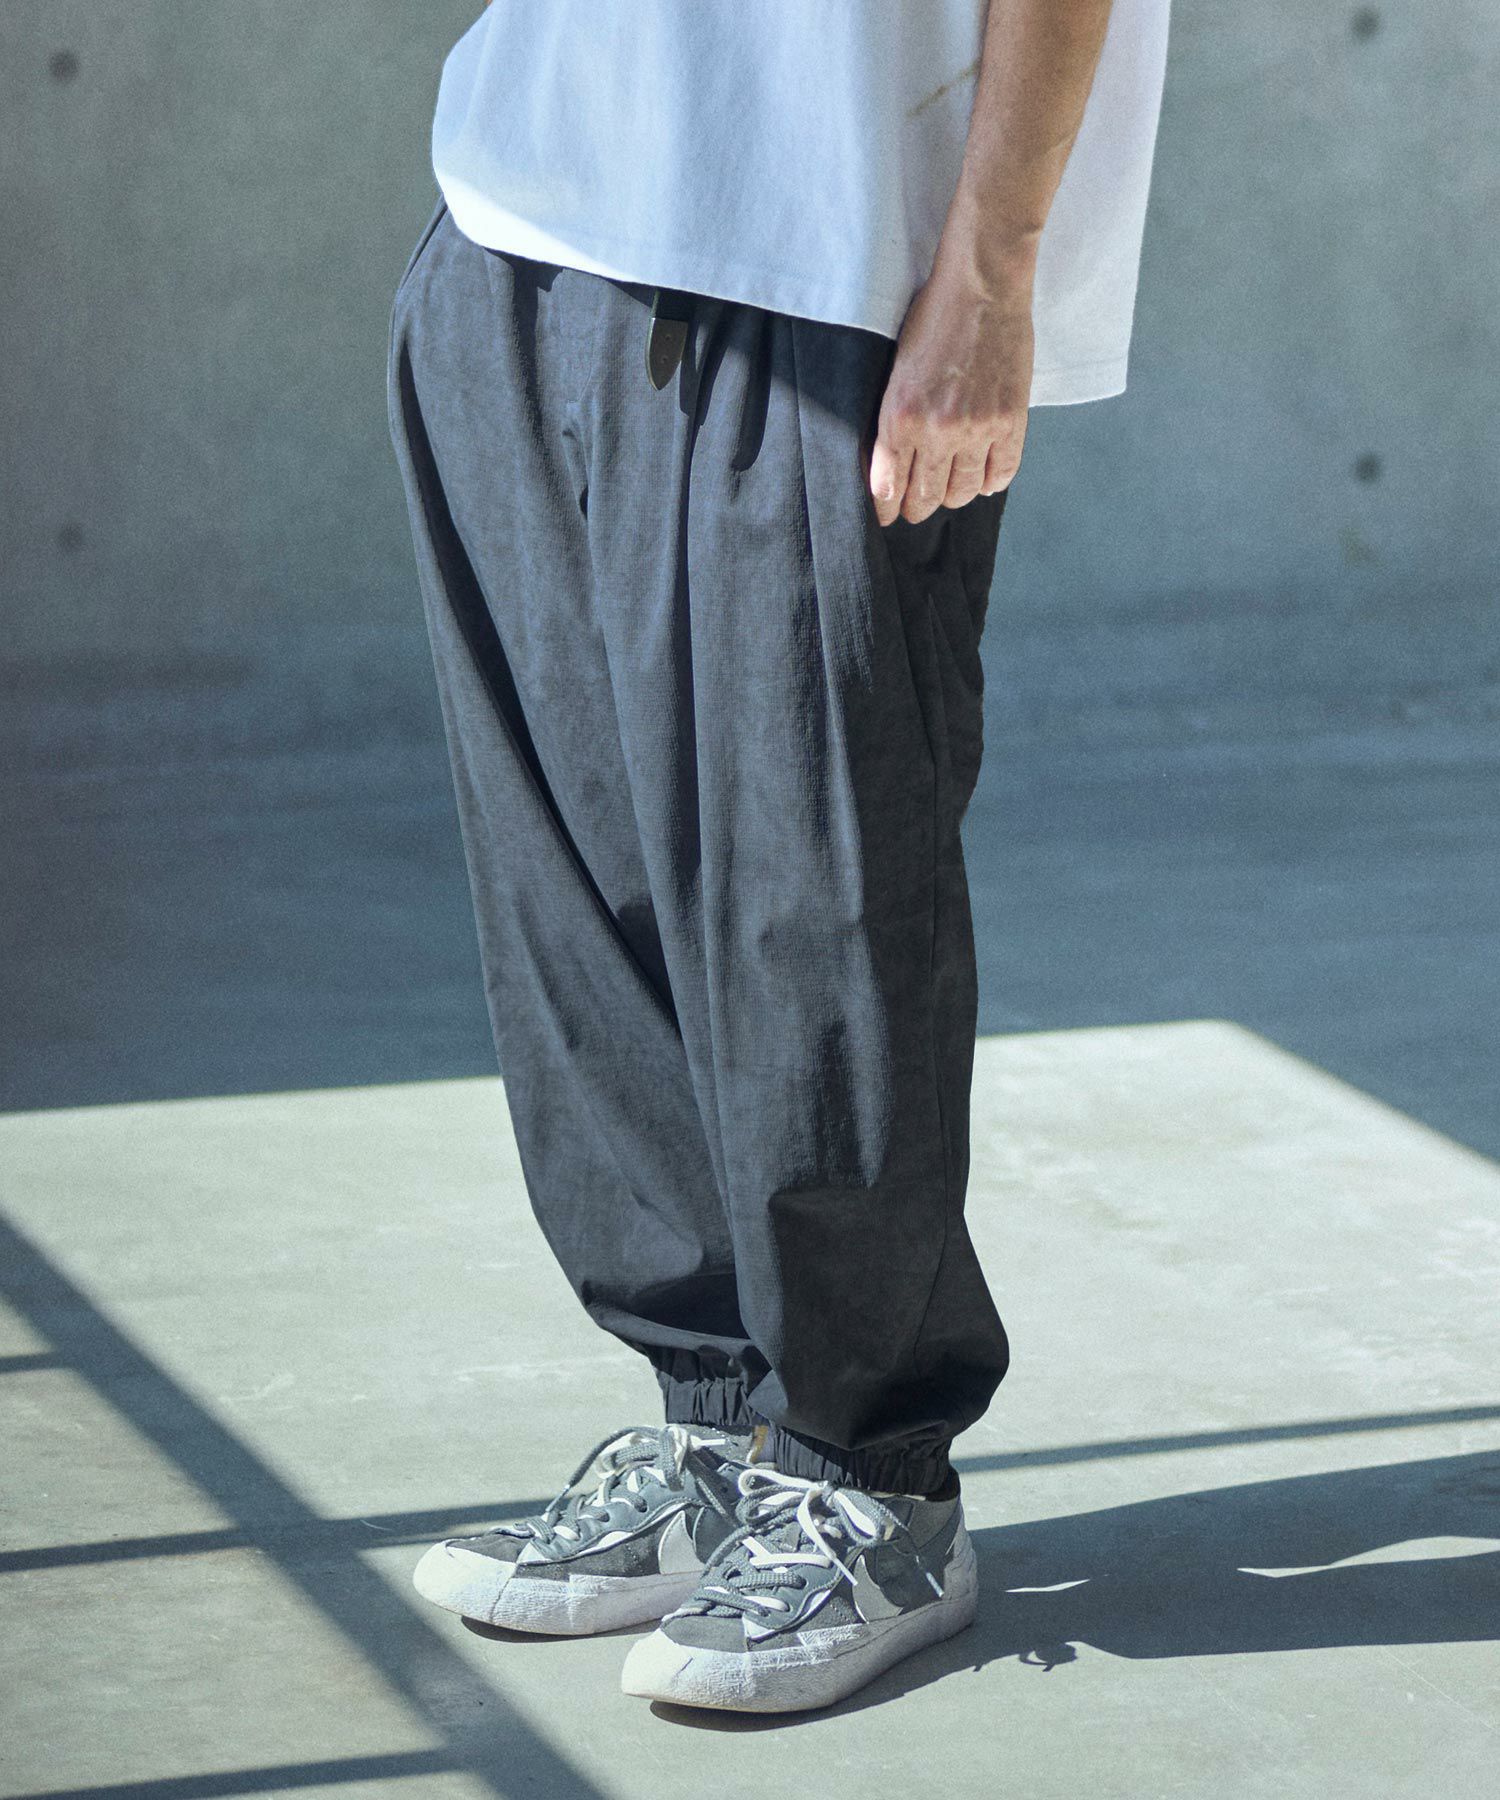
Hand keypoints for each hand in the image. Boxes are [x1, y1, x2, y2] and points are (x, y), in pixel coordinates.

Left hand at [866, 263, 1032, 526]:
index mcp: (899, 418)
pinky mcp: (1010, 422)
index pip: (888, 487)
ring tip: (949, 487)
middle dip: (917, 508)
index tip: (888, 515)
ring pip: (961, 493)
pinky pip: (1000, 475)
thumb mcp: (896, 373)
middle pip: (925, 498)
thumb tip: (893, 467)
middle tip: (917, 508)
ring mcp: (977, 430)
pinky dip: (989, 482)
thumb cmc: (934, 320)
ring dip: (953, 495)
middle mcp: (936, 432)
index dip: (887, 508)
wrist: (982, 286)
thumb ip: (894, 422)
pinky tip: (982, 475)